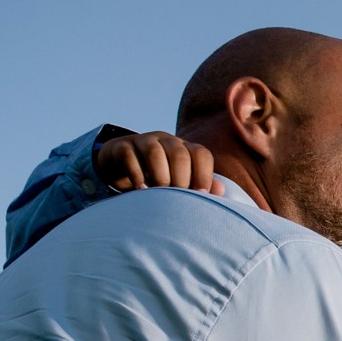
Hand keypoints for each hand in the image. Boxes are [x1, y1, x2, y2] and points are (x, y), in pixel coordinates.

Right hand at [95, 130, 222, 195]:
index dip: (204, 175)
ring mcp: (143, 141)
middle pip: (179, 154)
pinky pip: (130, 156)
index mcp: (185, 148)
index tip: (200, 195)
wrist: (121, 163)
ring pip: (155, 152)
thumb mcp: (179, 181)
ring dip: (159, 176)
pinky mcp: (123, 147)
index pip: (201, 154)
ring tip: (158, 194)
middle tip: (176, 200)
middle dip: (181, 180)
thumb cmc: (158, 178)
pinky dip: (136, 174)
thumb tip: (220, 190)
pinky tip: (140, 190)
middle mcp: (166, 141)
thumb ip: (200, 185)